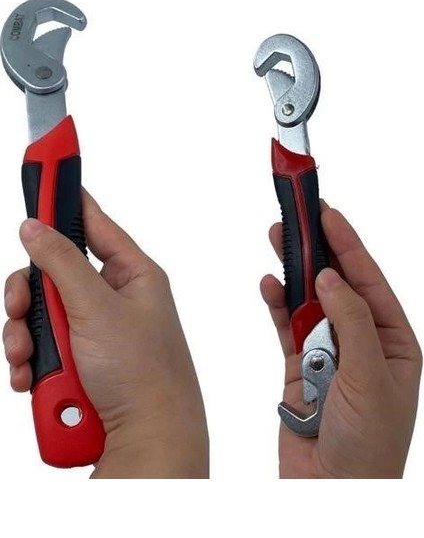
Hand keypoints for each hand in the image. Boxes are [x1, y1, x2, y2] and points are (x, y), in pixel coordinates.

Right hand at [3, 190, 208, 477]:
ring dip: (26, 338)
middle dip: (28, 297)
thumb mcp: (97, 309)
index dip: (67, 200)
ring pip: (40, 315)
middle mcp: (114, 299)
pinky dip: (32, 364)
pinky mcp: (81, 361)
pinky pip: (42, 349)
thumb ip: (62, 264)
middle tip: (21, 310)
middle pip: (53, 273)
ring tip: (32, 364)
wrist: (147, 440)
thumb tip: (35, 227)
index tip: (43, 171)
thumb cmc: (144, 375)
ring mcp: (95, 331)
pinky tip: (34, 381)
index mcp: (132, 275)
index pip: (94, 223)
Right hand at [260, 203, 421, 477]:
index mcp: (393, 340)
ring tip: (277, 238)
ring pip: (307, 300)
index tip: (328, 214)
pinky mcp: (298, 364)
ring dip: (293, 272)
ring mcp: (328, 351)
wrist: (332, 491)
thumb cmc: (368, 446)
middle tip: (299, 215)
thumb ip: (351, 323)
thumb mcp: (370, 379)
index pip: (368, 281)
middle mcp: (361, 340)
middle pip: (336, 283)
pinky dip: (276, 304)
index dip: (348, 244)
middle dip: (318, 249)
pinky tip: (270, 285)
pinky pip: (285, 325)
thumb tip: (330, 279)